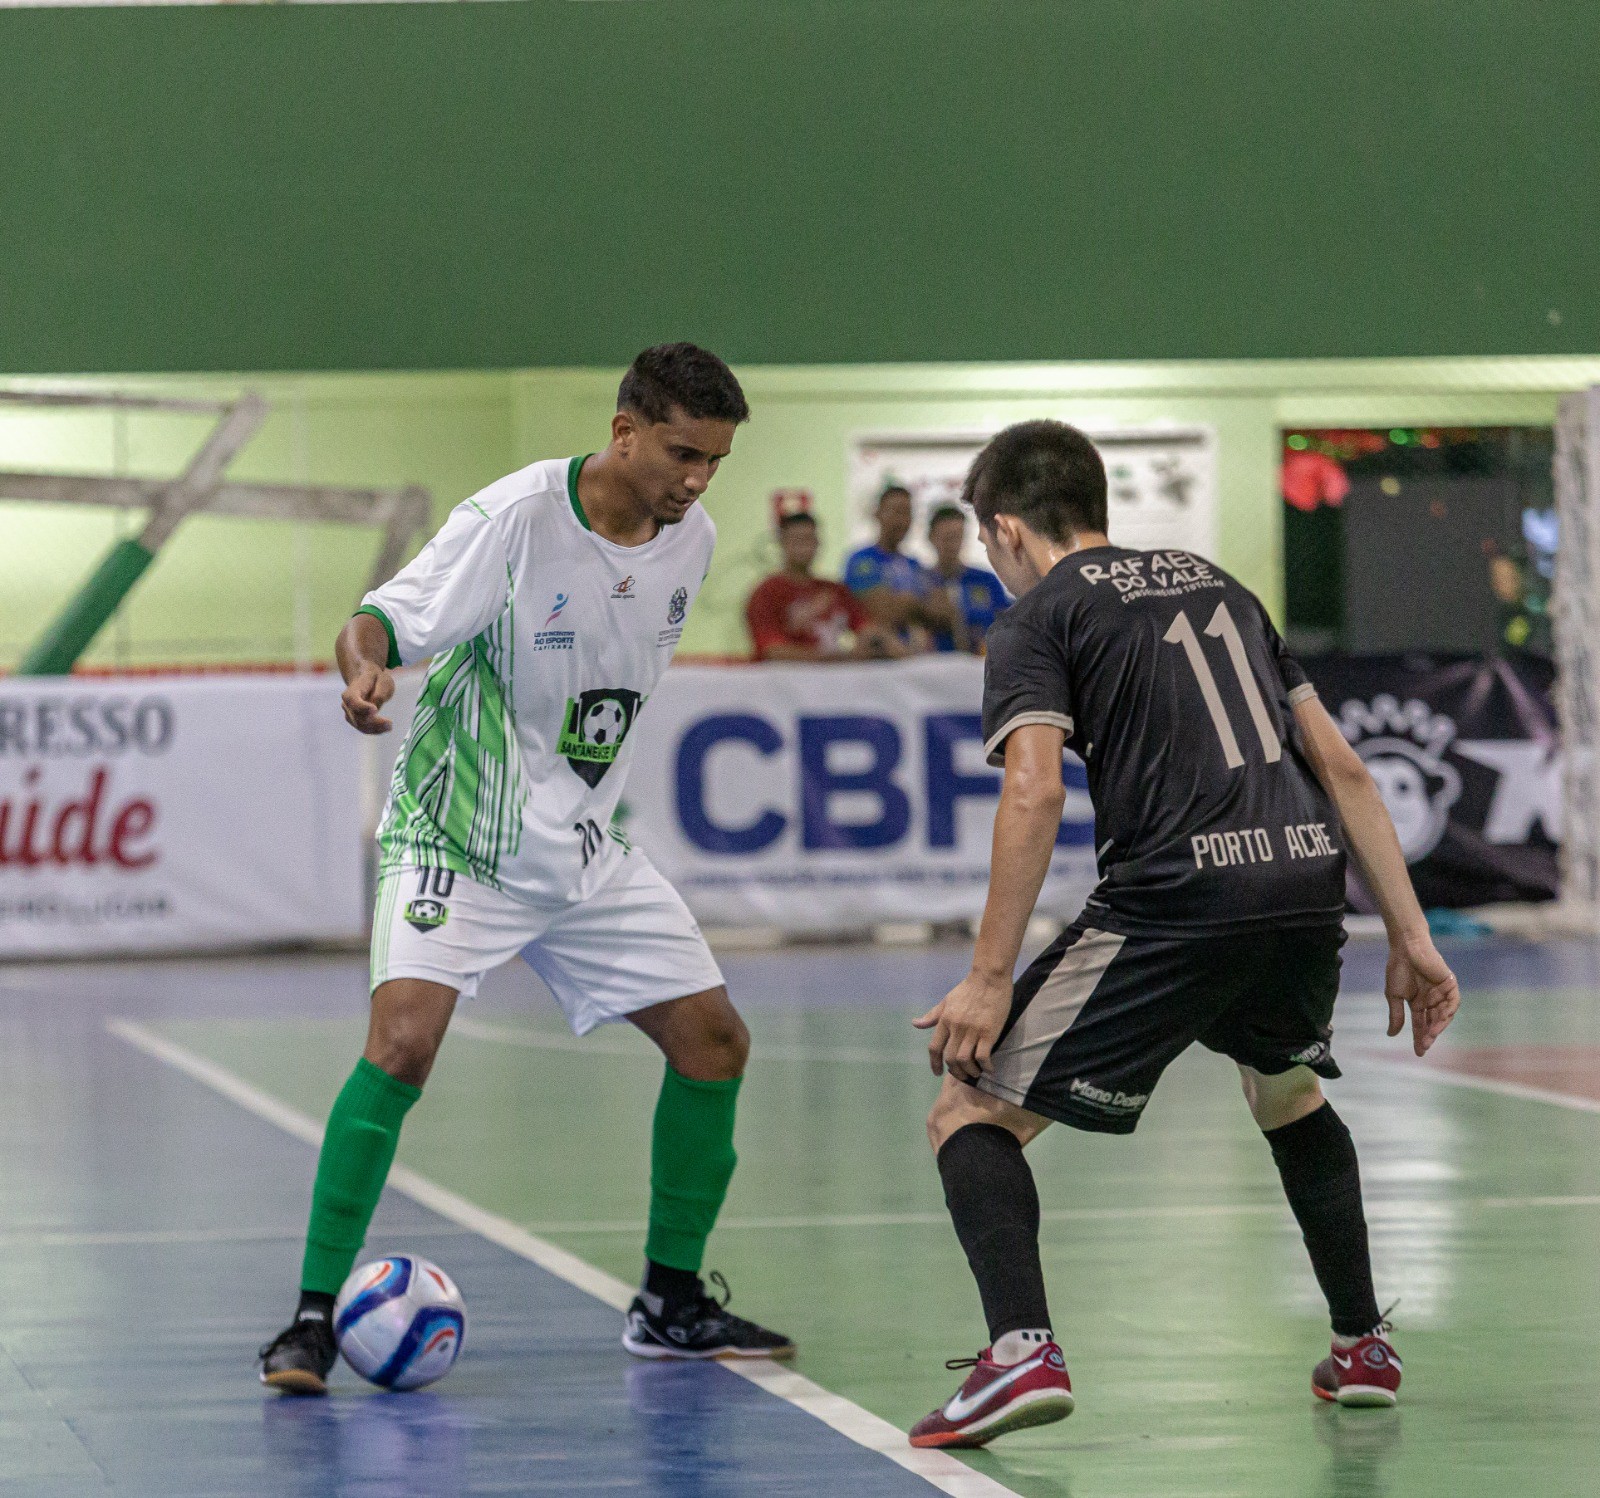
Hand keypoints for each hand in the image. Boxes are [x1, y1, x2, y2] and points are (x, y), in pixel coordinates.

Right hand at [341, 662, 394, 733]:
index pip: (353, 701)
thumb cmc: (376, 679)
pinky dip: (375, 730)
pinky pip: (364, 728)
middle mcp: (347, 704)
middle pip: (357, 716)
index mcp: (352, 690)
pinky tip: (386, 728)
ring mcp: (349, 713)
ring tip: (390, 726)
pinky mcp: (355, 721)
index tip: (375, 710)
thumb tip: (375, 707)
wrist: (366, 679)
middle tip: (390, 724)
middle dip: (373, 722)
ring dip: (375, 728)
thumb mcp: (383, 681)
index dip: (362, 707)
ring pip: (360, 725)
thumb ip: (380, 693)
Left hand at [914, 970, 1012, 1081]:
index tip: (937, 1073)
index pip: (934, 1047)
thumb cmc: (968, 989)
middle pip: (949, 1057)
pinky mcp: (989, 1032)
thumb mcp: (947, 1000)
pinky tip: (989, 1068)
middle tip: (962, 1075)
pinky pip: (983, 1056)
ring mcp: (972, 1030)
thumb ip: (932, 1015)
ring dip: (969, 1071)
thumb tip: (915, 1024)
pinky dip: (985, 1066)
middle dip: (955, 1071)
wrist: (989, 977)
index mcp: (945, 1020)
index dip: (934, 1063)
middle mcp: (956, 1027)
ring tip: (975, 1073)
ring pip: (964, 1060)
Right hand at [1384, 934, 1459, 1055]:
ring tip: (1430, 1036)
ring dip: (1438, 1026)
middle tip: (1423, 1046)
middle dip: (1429, 1035)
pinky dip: (1449, 1011)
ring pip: (1444, 1015)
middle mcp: (1432, 1000)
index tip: (1419, 1052)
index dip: (1420, 1038)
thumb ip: (1396, 1015)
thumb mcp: (1394, 995)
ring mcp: (1442, 993)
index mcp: (1419, 1003)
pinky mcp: (1449, 985)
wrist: (1406, 949)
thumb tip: (1391, 1035)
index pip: (1421, 1024)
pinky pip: (1453, 1001)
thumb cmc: (1398, 969)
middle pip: (1433, 1022)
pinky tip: (1441, 1019)